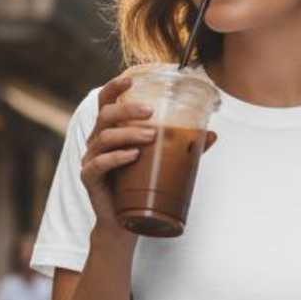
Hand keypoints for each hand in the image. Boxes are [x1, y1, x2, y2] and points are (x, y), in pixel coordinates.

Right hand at [80, 72, 221, 232]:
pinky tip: (132, 156)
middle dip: (128, 109)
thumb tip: (212, 134)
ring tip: (151, 136)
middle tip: (151, 110)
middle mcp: (97, 141)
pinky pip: (99, 164)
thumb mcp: (160, 163)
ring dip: (128, 133)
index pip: (107, 102)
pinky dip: (116, 158)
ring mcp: (91, 159)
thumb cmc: (138, 186)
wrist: (123, 222)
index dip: (114, 87)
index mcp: (111, 130)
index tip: (131, 78)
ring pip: (105, 138)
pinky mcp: (89, 178)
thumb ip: (180, 147)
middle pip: (106, 115)